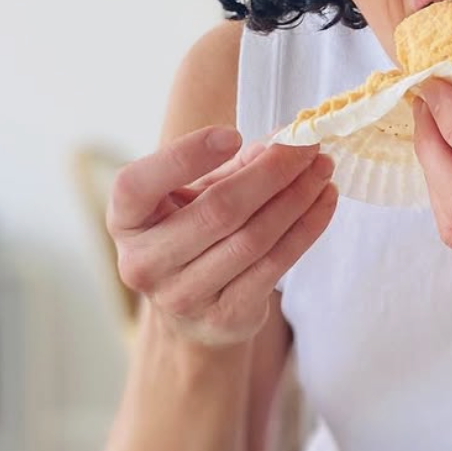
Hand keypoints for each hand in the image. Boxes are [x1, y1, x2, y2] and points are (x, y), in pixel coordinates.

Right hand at [107, 126, 336, 347]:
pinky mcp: (224, 316)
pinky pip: (275, 264)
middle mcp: (144, 262)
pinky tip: (325, 201)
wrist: (195, 310)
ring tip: (323, 169)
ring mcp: (182, 296)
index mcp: (125, 220)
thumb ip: (233, 165)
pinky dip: (306, 228)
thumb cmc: (193, 233)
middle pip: (218, 210)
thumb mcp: (196, 194)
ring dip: (297, 198)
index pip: (137, 185)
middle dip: (271, 172)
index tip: (232, 134)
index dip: (184, 156)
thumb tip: (285, 139)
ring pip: (253, 238)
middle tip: (307, 144)